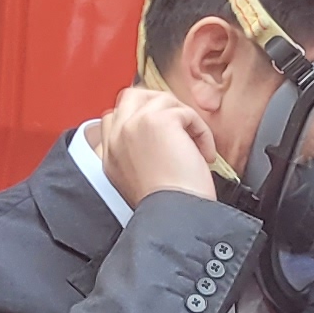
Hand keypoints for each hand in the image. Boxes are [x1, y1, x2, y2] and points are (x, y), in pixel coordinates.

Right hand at [96, 85, 218, 207]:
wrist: (173, 216)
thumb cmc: (166, 207)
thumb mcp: (136, 181)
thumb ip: (135, 154)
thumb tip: (160, 138)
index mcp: (109, 152)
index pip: (115, 115)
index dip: (143, 118)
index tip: (166, 136)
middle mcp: (116, 135)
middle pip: (133, 96)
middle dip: (161, 107)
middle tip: (181, 128)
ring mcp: (133, 124)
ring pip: (163, 100)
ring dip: (186, 121)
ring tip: (195, 148)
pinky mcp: (157, 120)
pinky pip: (186, 112)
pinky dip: (202, 131)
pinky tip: (204, 154)